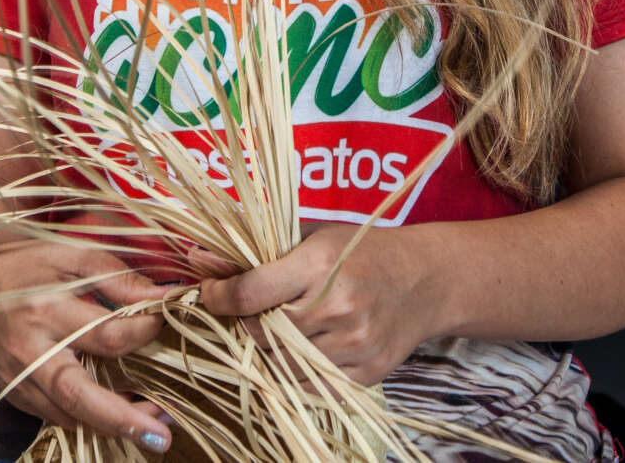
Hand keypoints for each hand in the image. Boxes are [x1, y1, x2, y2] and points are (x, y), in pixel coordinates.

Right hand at [0, 235, 173, 452]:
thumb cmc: (19, 263)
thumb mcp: (69, 255)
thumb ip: (116, 276)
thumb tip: (164, 296)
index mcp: (45, 309)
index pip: (106, 335)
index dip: (144, 334)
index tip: (165, 323)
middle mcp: (29, 350)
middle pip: (78, 395)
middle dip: (122, 419)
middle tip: (161, 436)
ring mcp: (18, 378)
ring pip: (67, 416)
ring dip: (111, 427)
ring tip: (154, 429)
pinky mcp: (13, 394)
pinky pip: (54, 417)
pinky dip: (87, 422)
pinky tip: (117, 418)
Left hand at [196, 224, 444, 385]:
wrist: (426, 280)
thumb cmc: (363, 252)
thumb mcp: (316, 236)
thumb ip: (261, 252)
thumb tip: (199, 259)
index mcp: (321, 264)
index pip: (250, 294)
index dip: (218, 296)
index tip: (209, 292)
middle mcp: (338, 306)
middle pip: (262, 333)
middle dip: (245, 325)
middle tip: (248, 313)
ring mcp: (354, 344)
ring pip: (282, 365)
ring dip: (269, 351)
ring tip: (276, 331)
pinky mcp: (366, 373)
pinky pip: (310, 387)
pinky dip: (295, 373)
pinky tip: (300, 351)